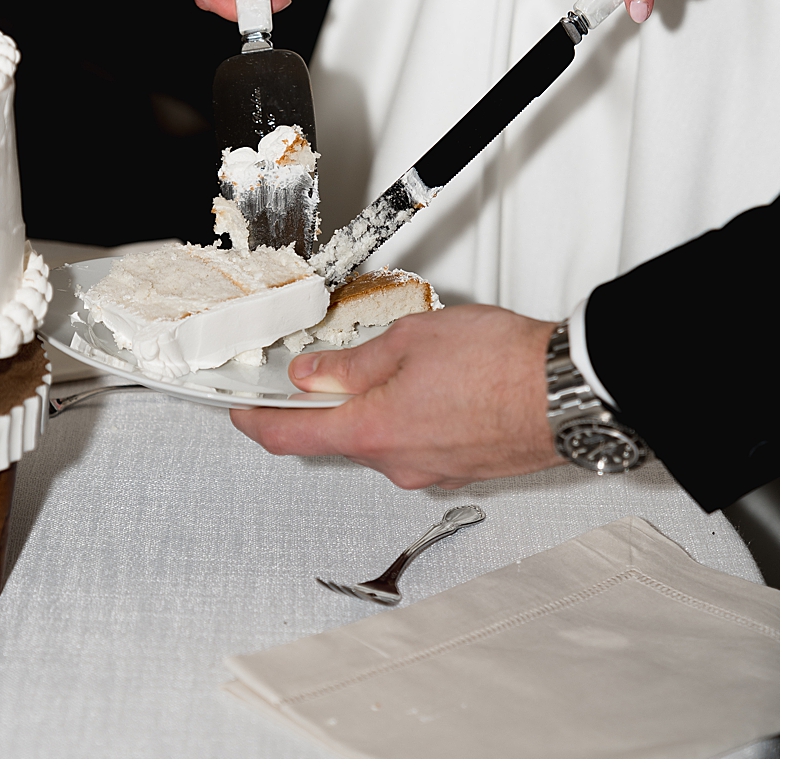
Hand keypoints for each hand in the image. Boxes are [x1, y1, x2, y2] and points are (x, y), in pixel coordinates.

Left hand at [229, 305, 561, 489]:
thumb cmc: (502, 365)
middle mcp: (398, 464)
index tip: (241, 413)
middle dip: (331, 402)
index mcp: (372, 432)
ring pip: (384, 437)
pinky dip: (414, 417)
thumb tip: (313, 375)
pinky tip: (436, 387)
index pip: (290, 436)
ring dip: (380, 406)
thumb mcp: (407, 341)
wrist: (572, 393)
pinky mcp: (462, 469)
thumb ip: (351, 363)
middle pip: (339, 435)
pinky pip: (420, 443)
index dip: (256, 423)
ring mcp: (432, 472)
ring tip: (408, 364)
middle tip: (330, 367)